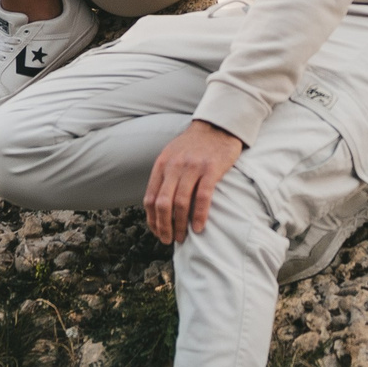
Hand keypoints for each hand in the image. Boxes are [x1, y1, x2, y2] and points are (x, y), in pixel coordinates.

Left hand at [144, 120, 244, 245]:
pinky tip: (199, 228)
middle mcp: (174, 166)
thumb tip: (158, 206)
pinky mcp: (211, 169)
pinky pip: (202, 197)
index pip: (150, 198)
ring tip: (182, 237)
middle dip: (163, 226)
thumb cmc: (194, 145)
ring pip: (180, 203)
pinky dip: (199, 215)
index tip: (157, 232)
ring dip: (180, 225)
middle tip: (168, 240)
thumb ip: (165, 176)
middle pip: (162, 204)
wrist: (218, 125)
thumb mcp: (172, 155)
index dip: (152, 220)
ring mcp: (192, 167)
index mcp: (162, 165)